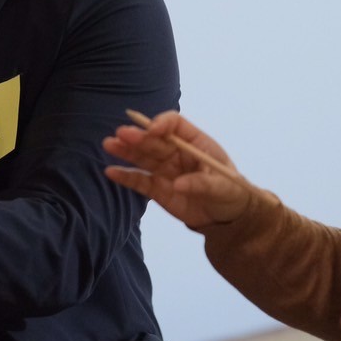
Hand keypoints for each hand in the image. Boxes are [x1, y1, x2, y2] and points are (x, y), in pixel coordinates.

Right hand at [102, 110, 251, 228]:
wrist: (227, 216)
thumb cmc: (231, 193)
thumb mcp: (225, 187)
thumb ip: (203, 184)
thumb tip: (178, 184)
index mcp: (195, 142)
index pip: (175, 125)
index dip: (163, 124)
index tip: (152, 130)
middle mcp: (176, 152)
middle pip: (154, 140)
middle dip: (138, 136)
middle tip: (121, 134)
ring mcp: (165, 169)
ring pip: (142, 156)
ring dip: (126, 150)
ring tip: (109, 144)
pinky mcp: (158, 189)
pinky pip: (139, 180)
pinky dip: (125, 176)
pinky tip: (111, 172)